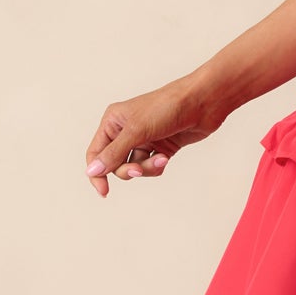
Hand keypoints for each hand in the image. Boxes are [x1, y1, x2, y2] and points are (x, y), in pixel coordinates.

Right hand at [84, 75, 226, 196]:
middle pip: (115, 164)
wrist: (202, 103)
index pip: (96, 153)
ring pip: (135, 167)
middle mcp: (126, 130)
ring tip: (160, 160)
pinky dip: (156, 166)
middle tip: (138, 170)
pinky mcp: (161, 147)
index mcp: (113, 121)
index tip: (104, 191)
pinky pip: (150, 167)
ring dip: (146, 168)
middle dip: (128, 170)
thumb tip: (92, 171)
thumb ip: (114, 153)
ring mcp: (144, 139)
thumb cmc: (167, 107)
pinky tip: (165, 158)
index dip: (97, 173)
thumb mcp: (137, 131)